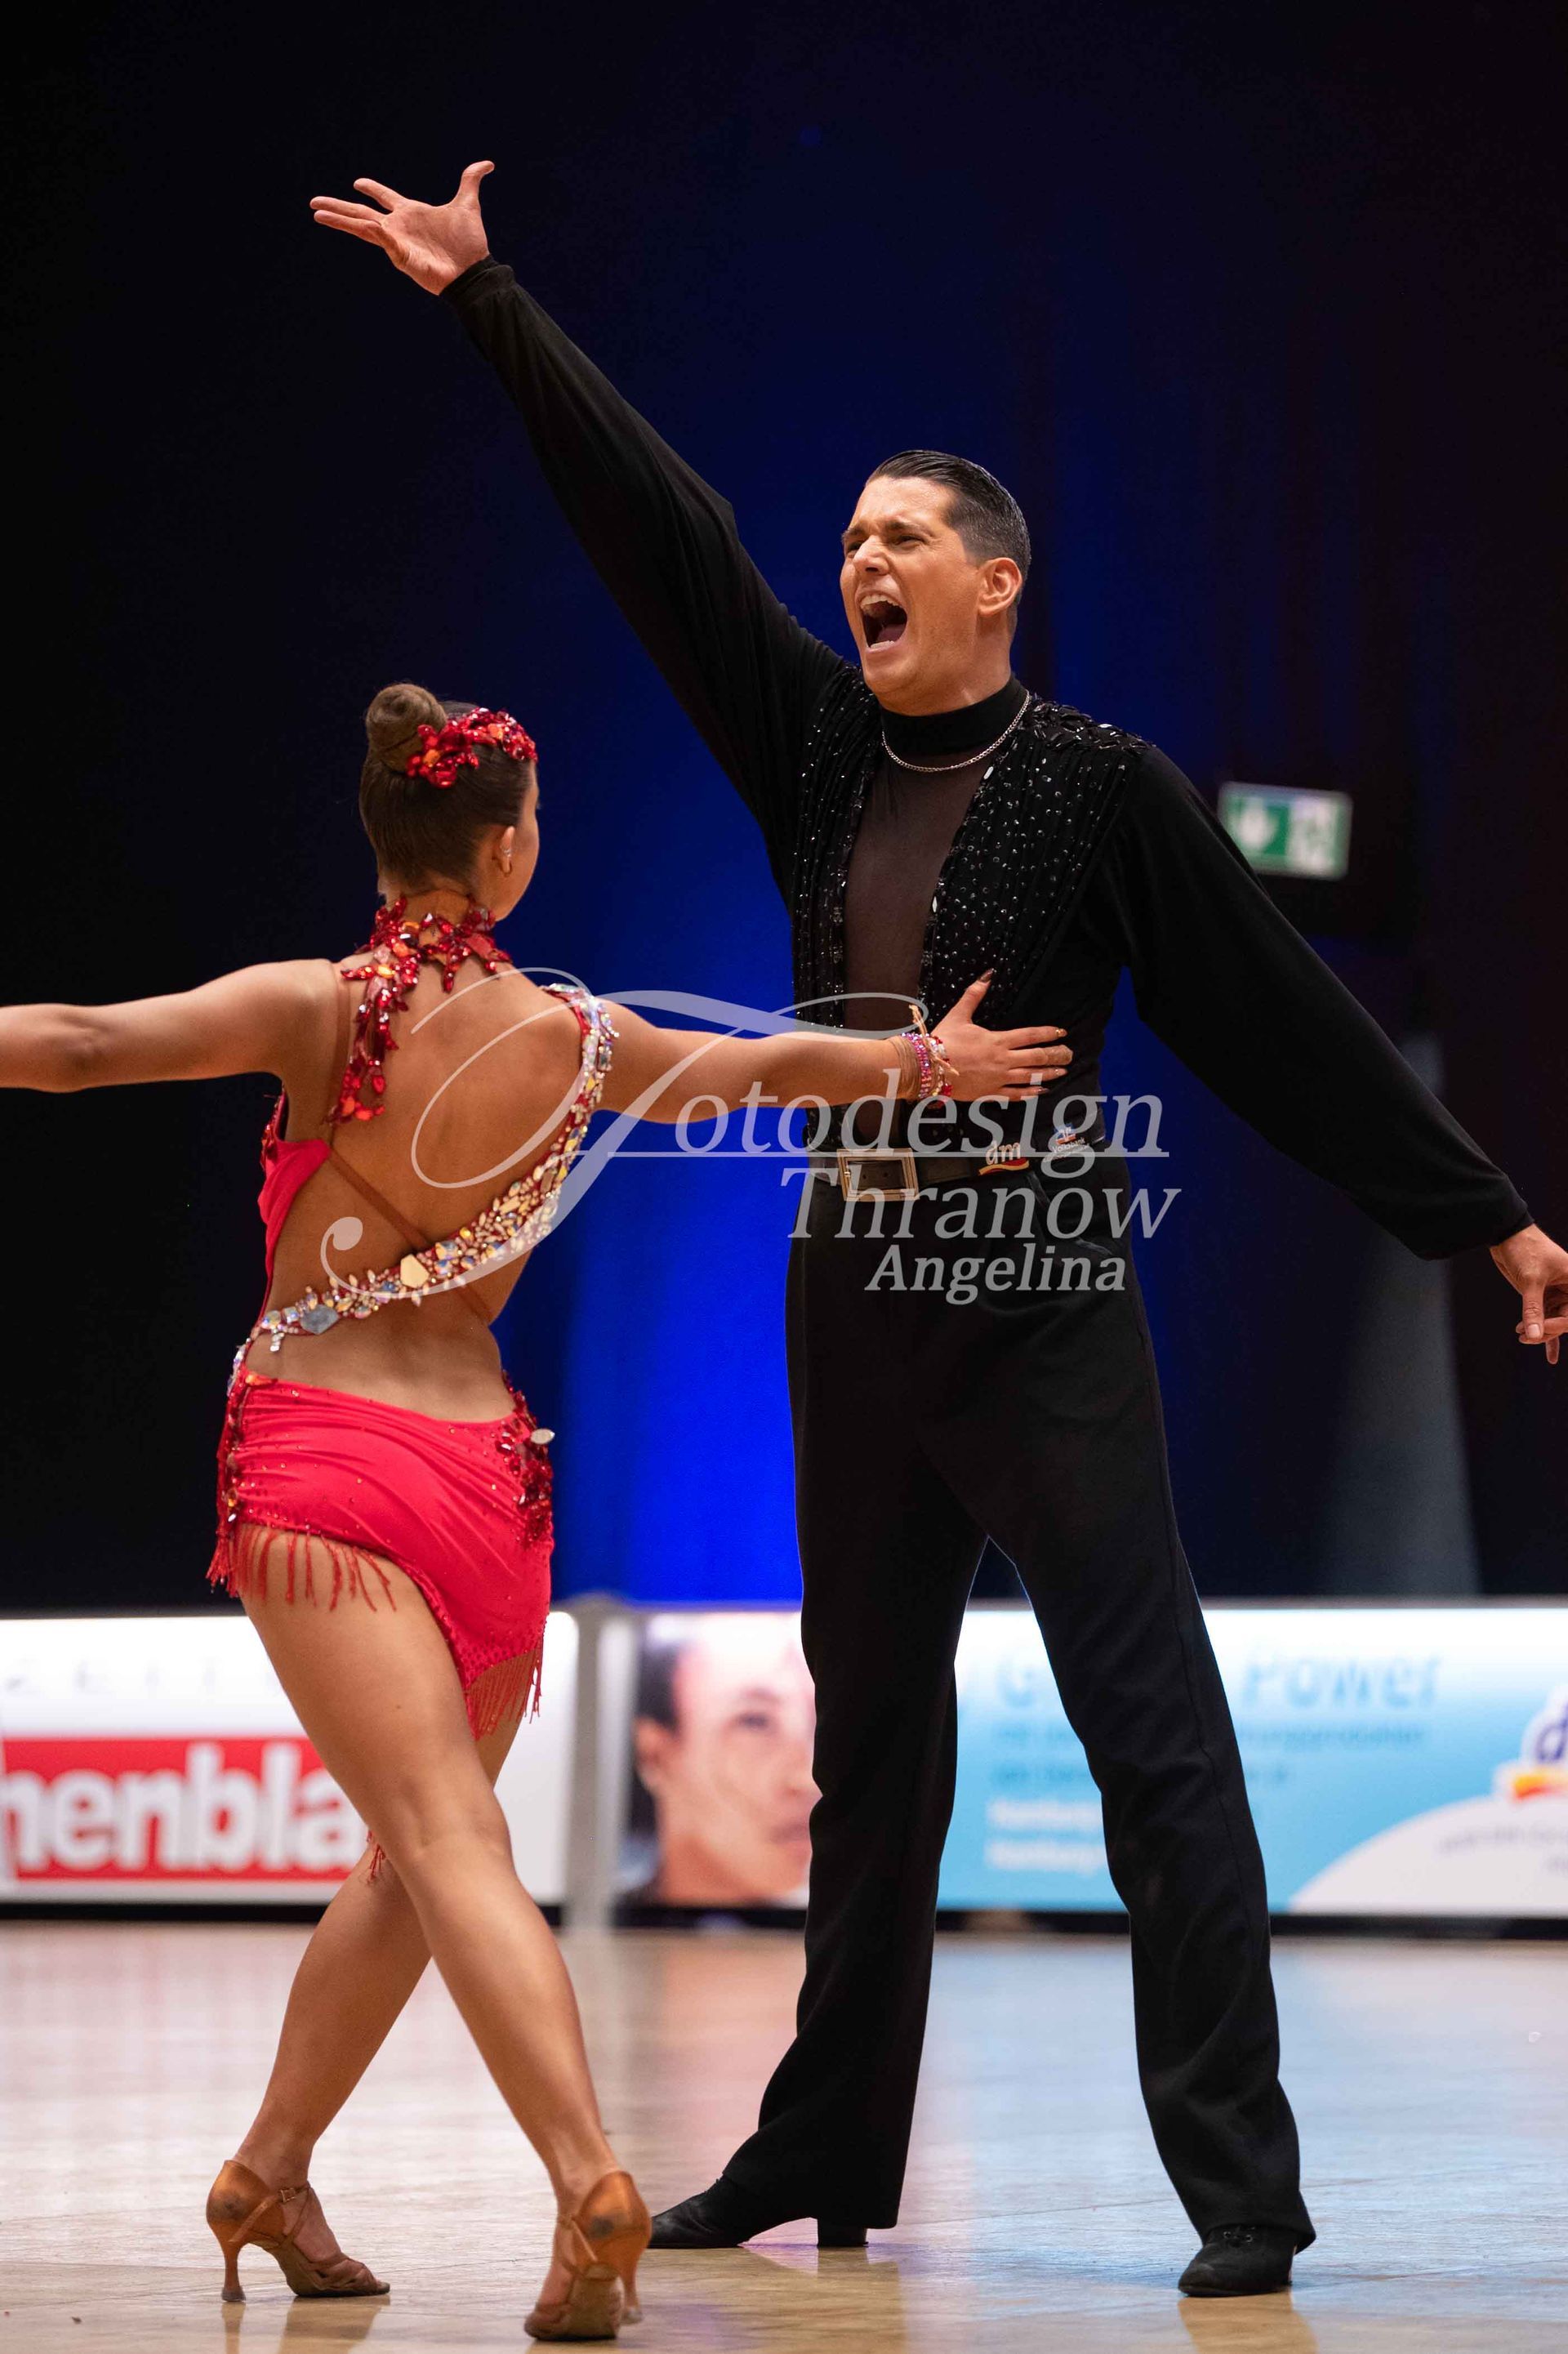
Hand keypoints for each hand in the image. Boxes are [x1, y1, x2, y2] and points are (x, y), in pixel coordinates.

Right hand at [309, 161, 494, 293]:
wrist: (474, 271)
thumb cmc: (469, 244)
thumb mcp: (468, 204)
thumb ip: (471, 181)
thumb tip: (487, 164)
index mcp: (410, 213)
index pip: (384, 198)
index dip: (372, 189)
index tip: (357, 183)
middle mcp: (399, 226)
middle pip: (362, 213)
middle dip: (338, 206)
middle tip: (314, 203)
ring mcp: (397, 242)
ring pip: (361, 227)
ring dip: (339, 220)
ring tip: (317, 214)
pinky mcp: (400, 256)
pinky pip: (382, 240)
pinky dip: (374, 231)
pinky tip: (363, 223)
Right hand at [932, 975, 1071, 1101]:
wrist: (928, 1067)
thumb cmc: (942, 1040)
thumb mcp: (959, 1014)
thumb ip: (974, 995)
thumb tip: (988, 974)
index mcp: (998, 1040)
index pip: (1031, 1035)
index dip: (1049, 1033)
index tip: (1062, 1033)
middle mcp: (1002, 1060)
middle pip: (1037, 1057)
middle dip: (1056, 1055)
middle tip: (1069, 1054)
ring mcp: (998, 1078)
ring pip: (1030, 1077)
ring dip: (1048, 1074)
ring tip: (1062, 1072)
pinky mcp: (990, 1092)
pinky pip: (1015, 1094)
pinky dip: (1030, 1093)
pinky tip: (1041, 1091)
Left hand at [1490, 1223, 1567, 1367]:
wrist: (1505, 1235)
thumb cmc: (1525, 1250)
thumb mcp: (1530, 1280)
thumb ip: (1532, 1310)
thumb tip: (1534, 1336)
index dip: (1557, 1326)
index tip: (1537, 1331)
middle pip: (1563, 1321)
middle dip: (1546, 1332)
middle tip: (1523, 1338)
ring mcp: (1555, 1293)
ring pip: (1553, 1322)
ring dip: (1539, 1333)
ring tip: (1520, 1336)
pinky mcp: (1541, 1296)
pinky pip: (1546, 1319)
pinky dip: (1544, 1334)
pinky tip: (1550, 1357)